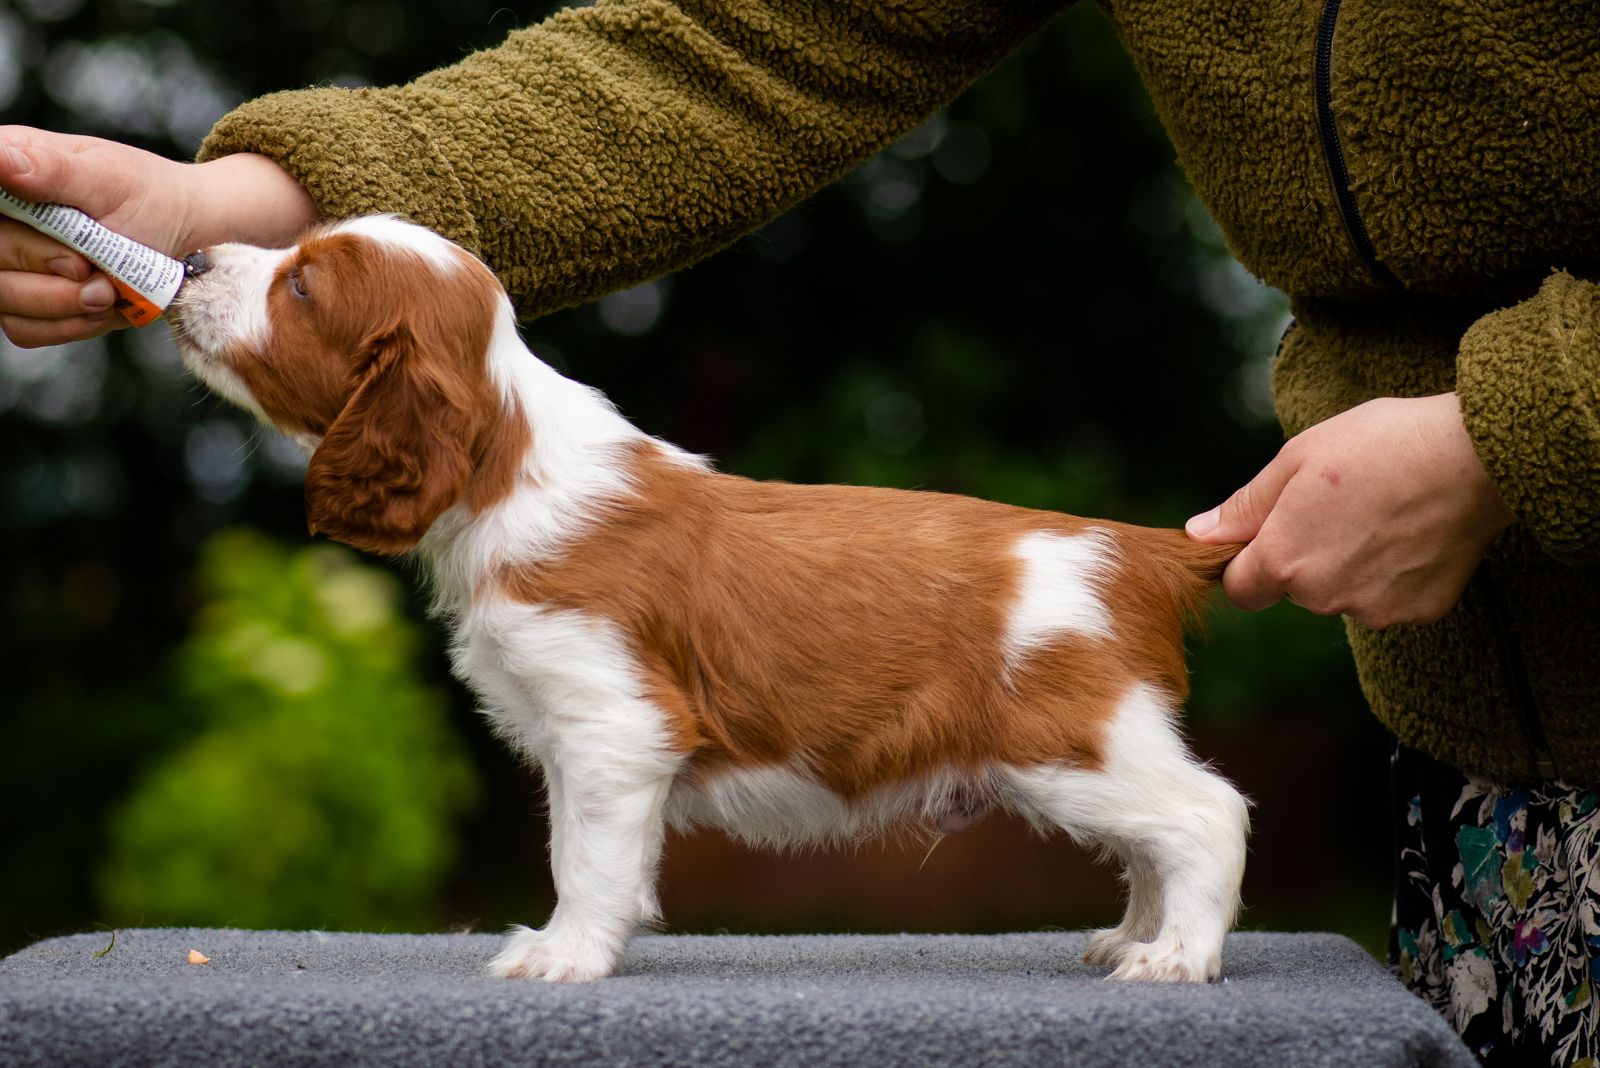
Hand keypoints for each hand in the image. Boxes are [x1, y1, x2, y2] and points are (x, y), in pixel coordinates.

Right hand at [0, 126, 319, 346]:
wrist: (187, 239)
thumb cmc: (151, 197)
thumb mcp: (108, 178)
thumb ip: (51, 170)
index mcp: (8, 165)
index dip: (13, 239)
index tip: (65, 253)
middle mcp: (3, 217)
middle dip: (44, 271)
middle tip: (90, 268)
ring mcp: (12, 263)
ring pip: (4, 298)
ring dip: (61, 303)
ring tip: (108, 289)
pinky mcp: (31, 303)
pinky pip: (26, 328)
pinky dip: (69, 324)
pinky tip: (103, 306)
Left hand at [1185, 392, 1516, 629]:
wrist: (1475, 455)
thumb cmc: (1378, 444)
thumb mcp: (1295, 459)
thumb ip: (1244, 507)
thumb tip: (1199, 534)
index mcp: (1283, 562)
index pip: (1241, 590)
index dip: (1248, 563)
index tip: (1270, 533)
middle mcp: (1322, 597)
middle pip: (1294, 590)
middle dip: (1303, 557)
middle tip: (1337, 505)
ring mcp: (1374, 609)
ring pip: (1341, 595)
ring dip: (1348, 565)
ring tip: (1380, 512)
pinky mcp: (1419, 611)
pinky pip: (1388, 598)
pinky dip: (1393, 573)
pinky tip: (1411, 532)